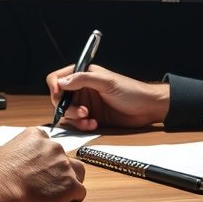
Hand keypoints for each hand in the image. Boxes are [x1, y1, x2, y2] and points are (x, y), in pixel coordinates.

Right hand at [0, 127, 85, 201]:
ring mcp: (64, 165)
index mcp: (36, 136)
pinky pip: (80, 192)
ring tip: (59, 192)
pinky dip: (73, 198)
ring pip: (78, 172)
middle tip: (46, 183)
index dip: (46, 158)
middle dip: (58, 170)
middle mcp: (54, 147)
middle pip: (64, 157)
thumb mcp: (1, 152)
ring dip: (71, 181)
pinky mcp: (70, 184)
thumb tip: (9, 161)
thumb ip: (13, 152)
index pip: (49, 144)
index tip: (40, 168)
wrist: (0, 188)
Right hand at [46, 64, 169, 131]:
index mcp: (83, 75)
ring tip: (89, 119)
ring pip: (67, 114)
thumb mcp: (107, 82)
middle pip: (59, 99)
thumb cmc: (131, 91)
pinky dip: (83, 126)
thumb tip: (61, 82)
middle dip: (67, 108)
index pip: (58, 79)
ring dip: (75, 119)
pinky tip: (94, 124)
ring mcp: (85, 104)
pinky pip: (77, 124)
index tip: (59, 98)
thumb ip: (83, 79)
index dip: (55, 88)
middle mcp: (81, 89)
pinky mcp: (91, 117)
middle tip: (82, 112)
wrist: (147, 108)